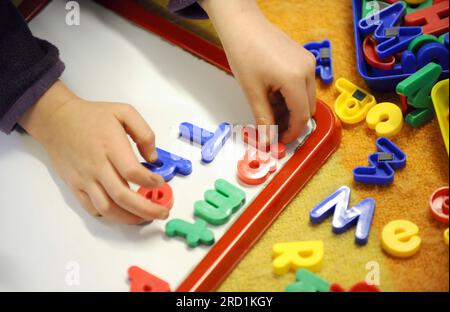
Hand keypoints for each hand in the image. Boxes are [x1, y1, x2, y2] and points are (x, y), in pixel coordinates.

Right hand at [19, 81, 166, 223]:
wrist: (57, 120)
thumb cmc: (91, 116)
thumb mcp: (124, 112)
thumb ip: (144, 133)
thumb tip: (153, 158)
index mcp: (111, 146)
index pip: (132, 172)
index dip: (150, 182)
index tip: (160, 182)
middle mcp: (97, 166)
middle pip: (122, 196)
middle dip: (147, 209)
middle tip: (162, 212)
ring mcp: (85, 179)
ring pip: (107, 208)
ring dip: (129, 218)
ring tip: (145, 217)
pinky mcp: (76, 186)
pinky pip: (92, 208)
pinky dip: (110, 216)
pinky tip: (123, 213)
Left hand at [201, 0, 315, 142]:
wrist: (242, 25)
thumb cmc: (244, 52)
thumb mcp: (252, 91)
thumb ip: (263, 118)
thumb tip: (268, 139)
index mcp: (295, 79)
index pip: (301, 116)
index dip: (292, 133)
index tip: (280, 141)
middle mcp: (307, 70)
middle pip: (307, 108)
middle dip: (292, 122)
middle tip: (273, 128)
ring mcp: (307, 62)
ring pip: (306, 97)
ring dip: (291, 109)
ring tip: (269, 109)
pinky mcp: (304, 58)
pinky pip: (303, 84)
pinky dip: (292, 95)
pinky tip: (274, 95)